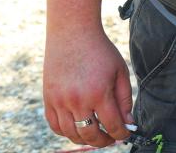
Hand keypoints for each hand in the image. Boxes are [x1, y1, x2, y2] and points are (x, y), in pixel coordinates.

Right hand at [43, 27, 133, 147]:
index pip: (112, 125)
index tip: (125, 135)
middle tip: (111, 139)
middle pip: (90, 134)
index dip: (121, 134)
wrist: (73, 34)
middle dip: (104, 141)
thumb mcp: (120, 71)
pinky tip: (77, 127)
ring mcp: (59, 101)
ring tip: (96, 135)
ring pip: (71, 134)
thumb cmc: (100, 51)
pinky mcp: (48, 99)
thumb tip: (128, 122)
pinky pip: (55, 126)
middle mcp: (77, 101)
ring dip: (85, 139)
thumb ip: (125, 99)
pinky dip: (66, 132)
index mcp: (98, 93)